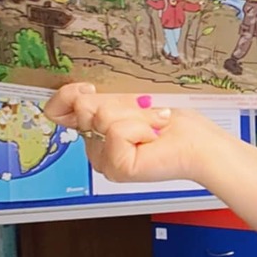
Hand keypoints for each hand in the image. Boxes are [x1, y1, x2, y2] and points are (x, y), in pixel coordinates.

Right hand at [43, 83, 226, 183]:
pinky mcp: (117, 167)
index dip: (69, 95)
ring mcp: (104, 161)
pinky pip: (117, 131)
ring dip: (135, 115)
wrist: (200, 143)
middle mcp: (95, 150)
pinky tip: (152, 139)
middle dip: (119, 103)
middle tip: (143, 115)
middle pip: (84, 108)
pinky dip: (140, 127)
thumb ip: (98, 101)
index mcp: (95, 133)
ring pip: (101, 117)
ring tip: (153, 128)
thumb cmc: (173, 124)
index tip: (90, 89)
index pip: (56, 111)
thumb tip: (76, 95)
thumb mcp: (128, 104)